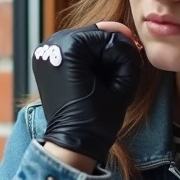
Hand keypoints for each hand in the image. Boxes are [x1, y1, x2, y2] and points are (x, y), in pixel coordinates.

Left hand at [31, 24, 141, 166]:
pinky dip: (86, 58)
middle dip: (111, 49)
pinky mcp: (45, 62)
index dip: (124, 46)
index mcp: (67, 49)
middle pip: (93, 35)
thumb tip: (125, 37)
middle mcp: (51, 46)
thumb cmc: (97, 120)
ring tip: (108, 75)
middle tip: (123, 68)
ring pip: (83, 41)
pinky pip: (72, 50)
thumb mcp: (122, 84)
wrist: (72, 145)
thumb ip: (127, 55)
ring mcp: (44, 53)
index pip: (105, 34)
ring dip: (99, 53)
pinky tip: (94, 75)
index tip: (134, 59)